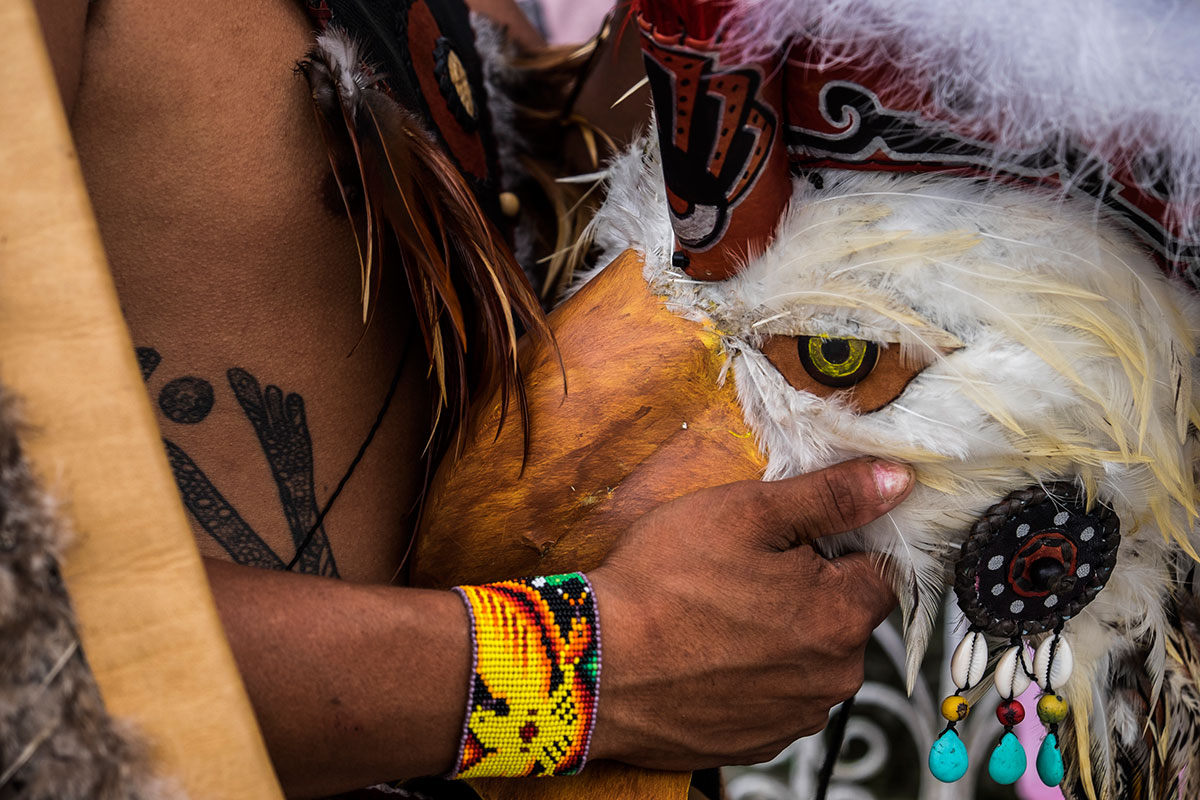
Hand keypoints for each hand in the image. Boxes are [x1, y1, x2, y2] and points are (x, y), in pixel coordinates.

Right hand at [587, 458, 909, 769]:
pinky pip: (772, 694)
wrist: (593, 667)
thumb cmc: (662, 586)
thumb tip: (896, 481)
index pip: (879, 568)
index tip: (791, 537)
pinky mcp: (756, 742)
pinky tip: (706, 650)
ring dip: (778, 634)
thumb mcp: (746, 513)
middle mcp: (831, 679)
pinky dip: (749, 672)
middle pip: (842, 615)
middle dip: (804, 588)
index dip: (836, 542)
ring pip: (807, 657)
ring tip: (715, 611)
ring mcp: (794, 718)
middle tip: (740, 568)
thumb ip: (830, 496)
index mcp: (840, 618)